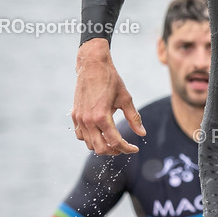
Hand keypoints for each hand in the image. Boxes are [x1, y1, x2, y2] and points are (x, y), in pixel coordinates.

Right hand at [72, 39, 145, 154]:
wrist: (92, 65)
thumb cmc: (110, 80)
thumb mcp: (126, 99)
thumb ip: (134, 118)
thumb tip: (142, 134)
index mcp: (102, 116)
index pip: (115, 142)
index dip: (127, 148)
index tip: (135, 149)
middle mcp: (88, 120)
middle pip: (100, 148)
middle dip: (114, 151)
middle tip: (123, 147)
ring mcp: (80, 118)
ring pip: (89, 144)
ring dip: (101, 146)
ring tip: (113, 141)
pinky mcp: (75, 115)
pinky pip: (80, 135)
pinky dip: (90, 139)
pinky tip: (100, 133)